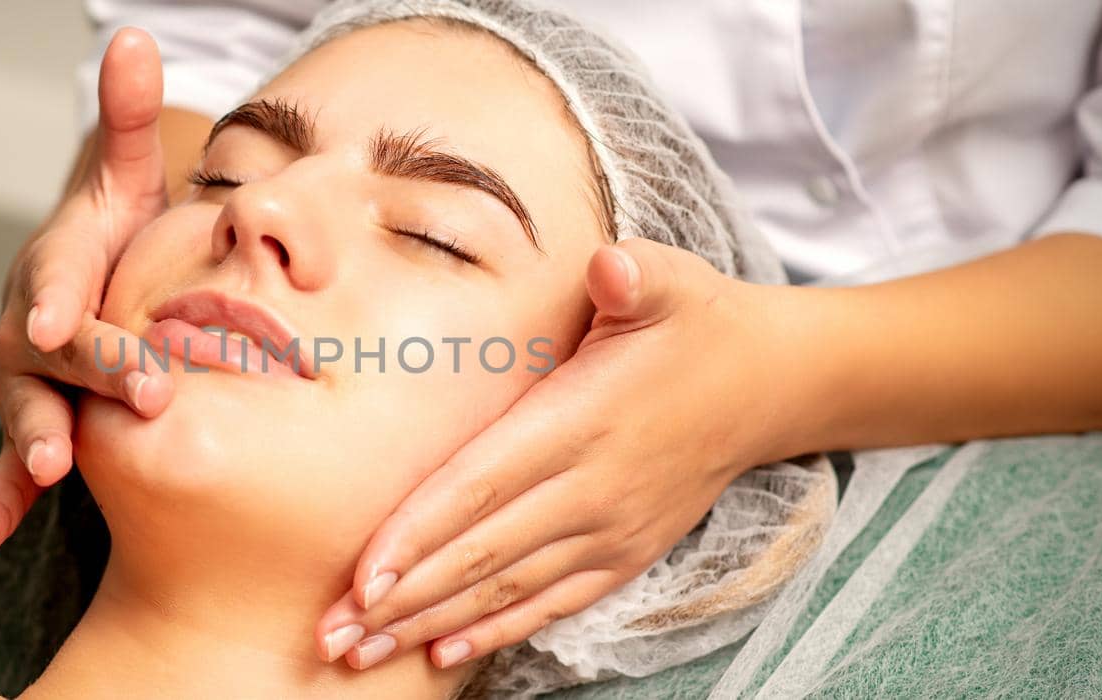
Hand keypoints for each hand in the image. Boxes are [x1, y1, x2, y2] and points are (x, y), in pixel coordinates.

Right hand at [0, 28, 176, 557]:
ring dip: (34, 440)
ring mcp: (25, 382)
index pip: (59, 276)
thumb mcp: (124, 179)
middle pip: (56, 351)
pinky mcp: (32, 426)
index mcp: (56, 266)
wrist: (85, 290)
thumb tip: (133, 35)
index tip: (65, 316)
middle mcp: (30, 326)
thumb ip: (129, 120)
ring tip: (49, 467)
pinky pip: (4, 470)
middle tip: (146, 396)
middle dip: (94, 373)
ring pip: (28, 410)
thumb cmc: (114, 239)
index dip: (60, 293)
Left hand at [313, 239, 795, 669]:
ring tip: (362, 653)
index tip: (363, 576)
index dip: (420, 533)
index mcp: (581, 421)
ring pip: (505, 588)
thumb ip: (635, 275)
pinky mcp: (625, 554)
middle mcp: (592, 489)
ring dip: (430, 623)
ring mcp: (610, 530)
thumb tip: (611, 266)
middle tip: (330, 636)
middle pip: (480, 553)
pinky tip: (444, 653)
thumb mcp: (671, 282)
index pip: (482, 486)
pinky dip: (496, 630)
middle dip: (401, 597)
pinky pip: (552, 604)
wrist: (770, 384)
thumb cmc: (697, 323)